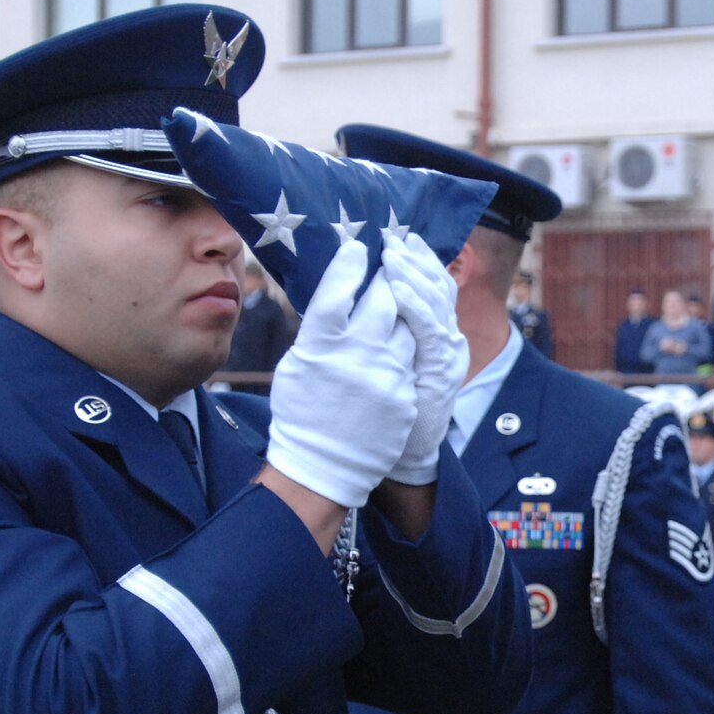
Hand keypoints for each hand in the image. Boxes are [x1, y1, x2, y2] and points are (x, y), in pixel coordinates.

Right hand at [265, 241, 417, 509]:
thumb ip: (321, 329)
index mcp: (319, 347)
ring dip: (405, 305)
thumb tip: (338, 293)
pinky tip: (406, 334)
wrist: (324, 466)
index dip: (349, 264)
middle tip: (389, 261)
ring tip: (401, 292)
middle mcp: (355, 358)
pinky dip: (410, 341)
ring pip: (407, 324)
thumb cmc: (303, 410)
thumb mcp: (298, 364)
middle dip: (388, 275)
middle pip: (382, 299)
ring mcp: (385, 377)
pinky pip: (414, 356)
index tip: (358, 247)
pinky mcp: (406, 395)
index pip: (337, 291)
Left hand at [381, 232, 467, 486]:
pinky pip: (430, 330)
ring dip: (413, 274)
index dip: (420, 260)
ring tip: (393, 254)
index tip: (400, 238)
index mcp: (436, 334)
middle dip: (417, 259)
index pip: (434, 285)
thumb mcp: (386, 360)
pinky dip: (415, 305)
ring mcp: (448, 355)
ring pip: (436, 302)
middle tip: (394, 238)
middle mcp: (448, 339)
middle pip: (439, 286)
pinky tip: (399, 288)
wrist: (401, 455)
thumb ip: (382, 329)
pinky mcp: (440, 372)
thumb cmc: (384, 408)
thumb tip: (353, 294)